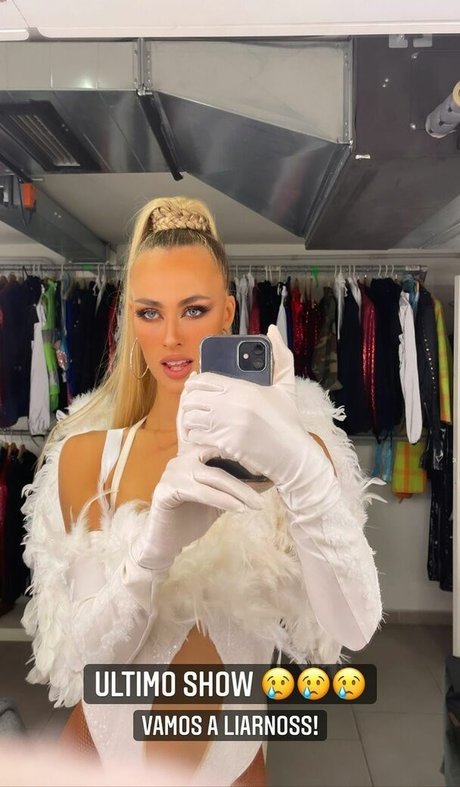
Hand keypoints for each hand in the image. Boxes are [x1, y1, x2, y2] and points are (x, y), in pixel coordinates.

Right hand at [131, 444, 263, 571]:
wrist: (165, 542)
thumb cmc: (191, 518)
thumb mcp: (220, 501)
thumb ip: (236, 488)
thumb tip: (267, 481)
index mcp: (193, 456)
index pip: (222, 448)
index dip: (246, 456)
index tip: (270, 467)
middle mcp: (182, 459)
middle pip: (221, 461)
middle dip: (246, 474)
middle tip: (268, 486)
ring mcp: (172, 472)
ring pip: (214, 477)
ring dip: (239, 491)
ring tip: (257, 504)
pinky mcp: (166, 489)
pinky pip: (200, 492)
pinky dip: (222, 500)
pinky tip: (239, 509)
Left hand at [178, 325, 340, 519]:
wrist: (294, 455)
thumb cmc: (288, 421)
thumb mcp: (286, 386)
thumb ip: (280, 356)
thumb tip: (273, 330)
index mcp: (243, 387)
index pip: (204, 379)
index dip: (194, 383)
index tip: (195, 388)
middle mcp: (232, 404)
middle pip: (193, 397)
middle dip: (189, 402)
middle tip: (193, 406)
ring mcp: (226, 425)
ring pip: (191, 417)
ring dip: (191, 420)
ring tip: (197, 422)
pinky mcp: (224, 445)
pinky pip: (197, 436)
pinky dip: (196, 436)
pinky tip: (203, 437)